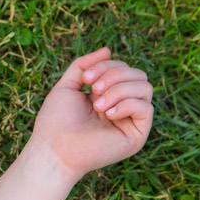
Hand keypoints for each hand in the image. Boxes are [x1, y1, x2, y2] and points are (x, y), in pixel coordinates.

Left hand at [30, 47, 153, 181]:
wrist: (54, 149)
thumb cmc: (56, 121)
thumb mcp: (67, 85)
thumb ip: (84, 65)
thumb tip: (108, 49)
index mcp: (108, 95)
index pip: (123, 68)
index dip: (107, 66)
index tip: (85, 78)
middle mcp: (122, 107)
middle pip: (138, 74)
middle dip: (115, 75)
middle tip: (93, 90)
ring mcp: (130, 121)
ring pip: (145, 87)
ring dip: (120, 89)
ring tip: (98, 104)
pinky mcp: (137, 135)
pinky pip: (146, 108)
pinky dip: (127, 104)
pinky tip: (107, 114)